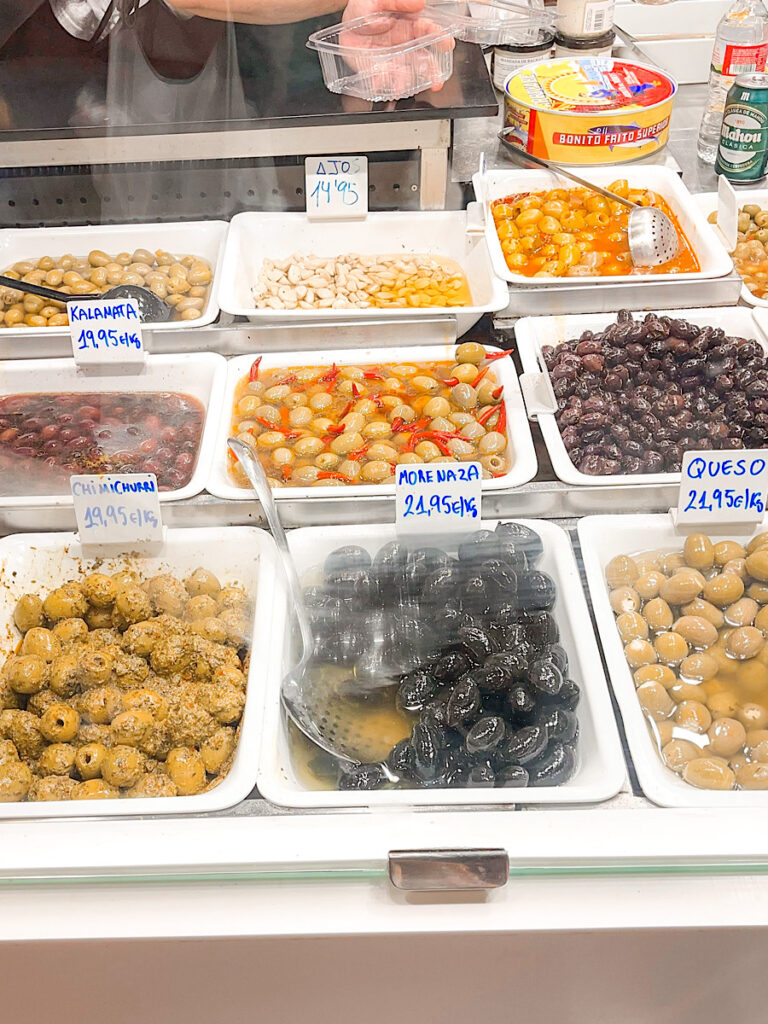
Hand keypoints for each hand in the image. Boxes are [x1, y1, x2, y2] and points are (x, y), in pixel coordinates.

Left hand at [339, 0, 453, 95]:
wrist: (345, 25)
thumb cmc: (365, 9)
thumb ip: (397, 1)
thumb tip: (419, 4)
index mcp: (410, 25)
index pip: (428, 31)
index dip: (440, 37)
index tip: (447, 45)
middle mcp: (405, 45)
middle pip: (423, 59)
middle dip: (431, 71)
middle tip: (436, 81)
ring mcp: (393, 60)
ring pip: (406, 73)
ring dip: (405, 82)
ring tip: (402, 88)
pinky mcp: (378, 71)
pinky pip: (381, 79)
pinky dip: (381, 84)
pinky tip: (381, 86)